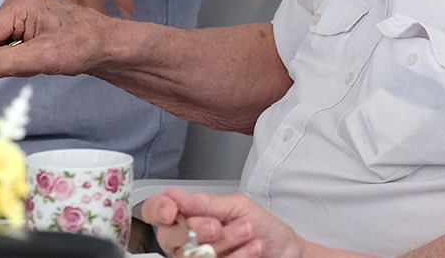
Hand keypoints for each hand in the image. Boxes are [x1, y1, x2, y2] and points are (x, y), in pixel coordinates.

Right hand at [0, 0, 114, 79]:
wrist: (108, 44)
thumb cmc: (85, 45)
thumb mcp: (42, 58)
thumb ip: (3, 62)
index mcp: (19, 4)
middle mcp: (16, 2)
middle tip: (19, 69)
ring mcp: (21, 11)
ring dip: (6, 59)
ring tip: (33, 62)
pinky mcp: (25, 22)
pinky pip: (7, 43)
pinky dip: (14, 57)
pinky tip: (34, 58)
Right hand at [141, 186, 303, 257]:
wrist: (288, 251)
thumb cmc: (264, 228)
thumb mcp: (237, 206)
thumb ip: (206, 203)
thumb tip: (174, 194)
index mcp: (190, 218)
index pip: (155, 212)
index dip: (158, 209)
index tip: (173, 210)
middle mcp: (188, 242)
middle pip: (169, 238)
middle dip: (195, 230)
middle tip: (218, 225)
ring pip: (193, 255)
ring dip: (226, 241)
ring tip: (249, 232)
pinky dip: (239, 256)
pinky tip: (254, 249)